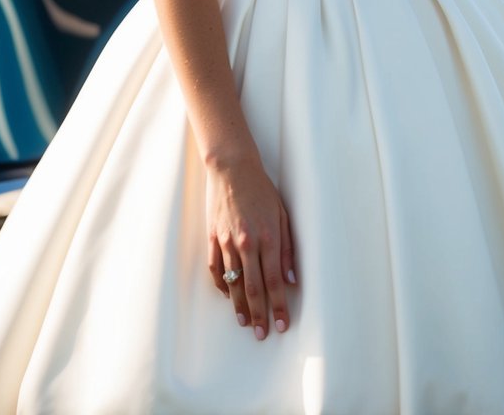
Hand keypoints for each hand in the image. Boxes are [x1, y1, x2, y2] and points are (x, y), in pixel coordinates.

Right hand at [206, 153, 295, 339]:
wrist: (231, 168)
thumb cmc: (261, 189)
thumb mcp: (282, 215)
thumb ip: (287, 248)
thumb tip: (290, 279)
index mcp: (267, 237)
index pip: (274, 281)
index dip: (278, 306)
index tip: (281, 325)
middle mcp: (246, 243)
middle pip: (253, 288)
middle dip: (259, 314)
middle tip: (262, 334)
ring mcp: (226, 241)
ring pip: (233, 282)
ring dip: (239, 306)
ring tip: (245, 322)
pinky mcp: (212, 238)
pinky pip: (216, 269)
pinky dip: (221, 285)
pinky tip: (227, 296)